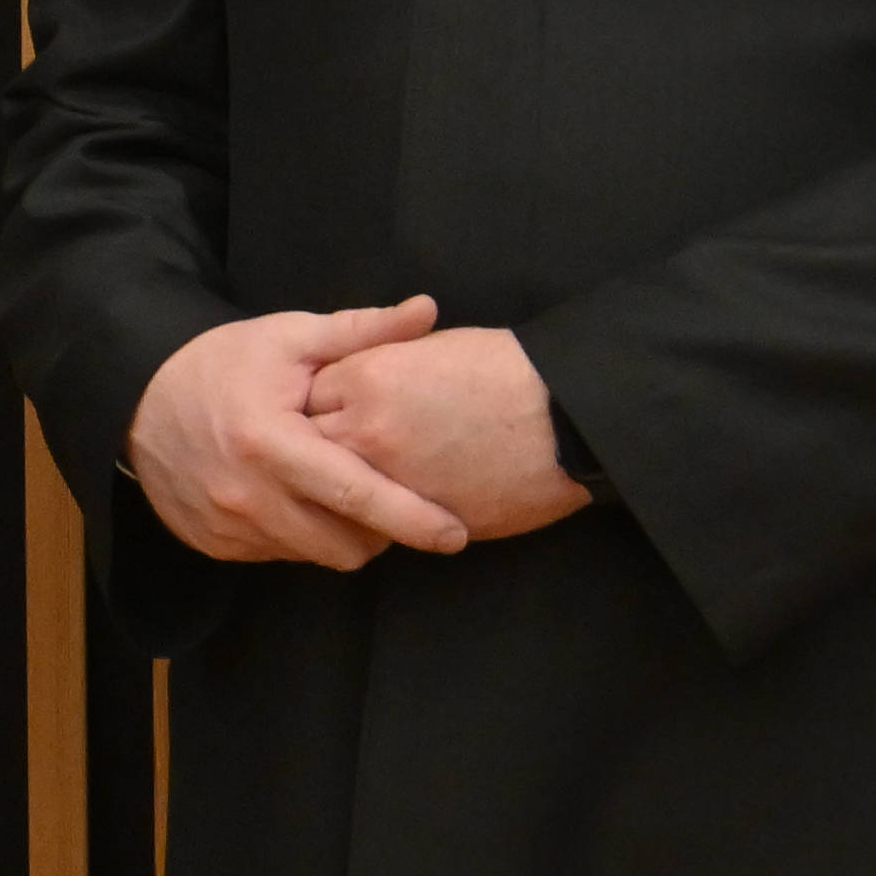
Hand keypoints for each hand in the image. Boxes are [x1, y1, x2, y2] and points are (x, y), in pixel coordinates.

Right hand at [124, 298, 474, 568]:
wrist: (136, 398)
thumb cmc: (222, 363)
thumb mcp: (289, 337)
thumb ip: (361, 332)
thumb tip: (429, 309)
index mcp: (272, 444)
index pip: (357, 496)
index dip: (412, 520)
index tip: (454, 534)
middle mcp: (248, 497)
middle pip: (343, 545)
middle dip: (381, 534)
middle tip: (391, 502)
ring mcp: (227, 527)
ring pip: (313, 556)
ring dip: (340, 536)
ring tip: (343, 498)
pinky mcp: (213, 544)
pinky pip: (278, 556)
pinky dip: (299, 537)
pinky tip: (295, 501)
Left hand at [301, 322, 588, 545]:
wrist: (569, 416)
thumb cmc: (510, 371)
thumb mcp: (433, 347)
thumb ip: (382, 362)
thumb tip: (355, 380)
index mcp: (367, 377)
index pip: (306, 396)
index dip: (316, 405)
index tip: (321, 412)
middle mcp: (365, 429)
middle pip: (308, 448)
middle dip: (311, 452)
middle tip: (319, 458)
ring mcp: (388, 478)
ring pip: (332, 497)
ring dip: (335, 496)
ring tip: (342, 492)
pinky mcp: (416, 518)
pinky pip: (372, 528)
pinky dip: (369, 524)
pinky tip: (380, 515)